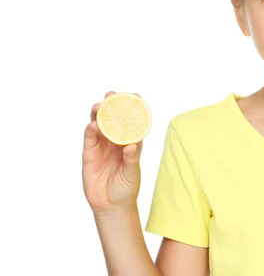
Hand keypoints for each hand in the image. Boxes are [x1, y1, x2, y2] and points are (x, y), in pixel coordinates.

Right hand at [82, 91, 143, 214]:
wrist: (111, 206)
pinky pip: (89, 139)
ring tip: (100, 106)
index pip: (132, 123)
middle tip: (112, 95)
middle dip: (112, 106)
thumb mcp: (132, 173)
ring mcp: (102, 147)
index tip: (136, 96)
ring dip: (98, 114)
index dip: (133, 109)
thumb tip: (131, 145)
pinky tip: (93, 124)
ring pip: (99, 125)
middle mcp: (115, 142)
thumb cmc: (126, 188)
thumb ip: (131, 159)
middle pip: (113, 120)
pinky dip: (91, 130)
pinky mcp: (89, 154)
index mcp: (130, 143)